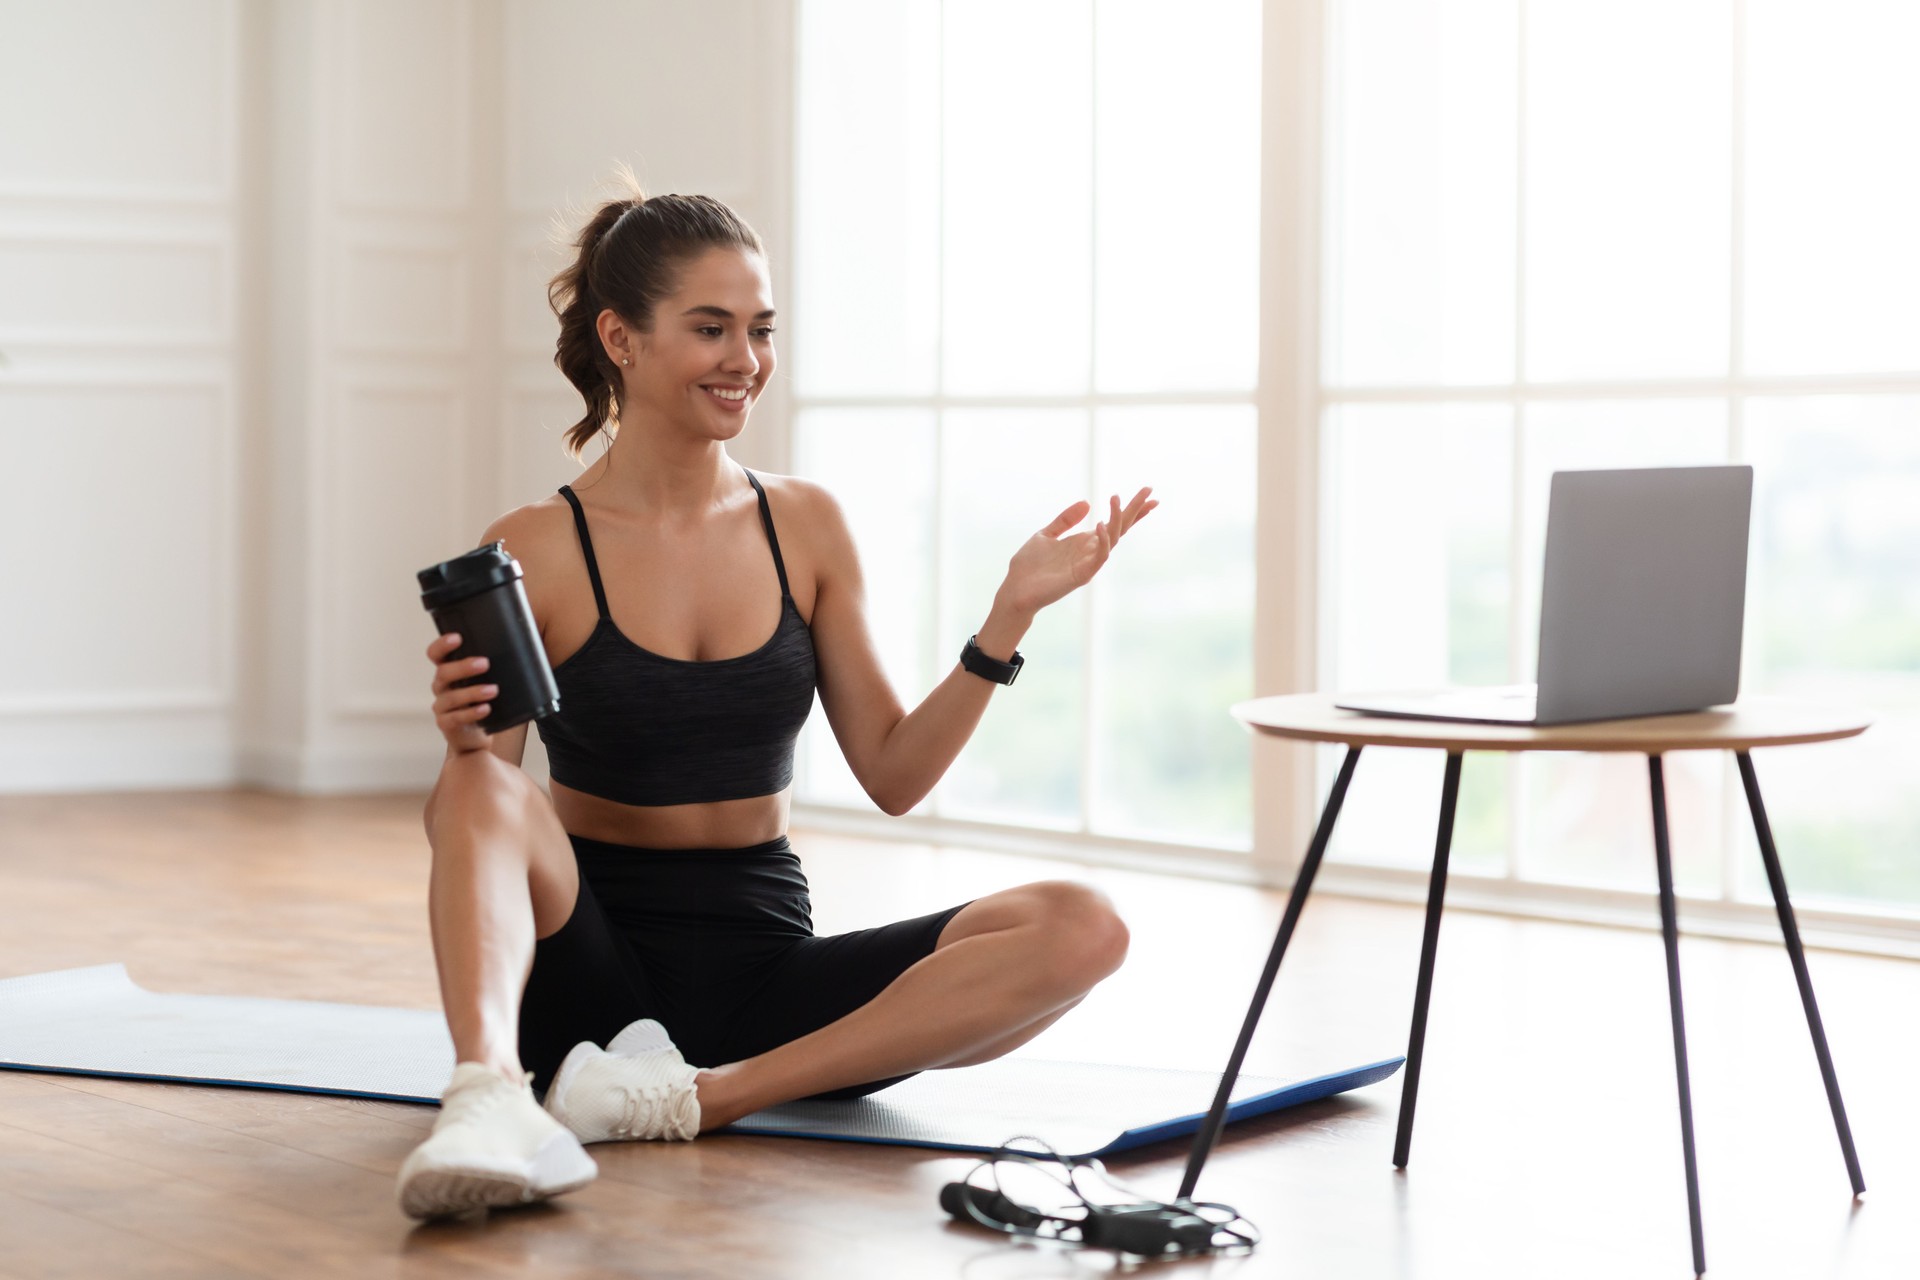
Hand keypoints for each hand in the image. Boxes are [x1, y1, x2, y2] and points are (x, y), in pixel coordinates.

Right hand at [428, 632, 496, 753]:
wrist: (476, 737)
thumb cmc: (484, 701)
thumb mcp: (486, 682)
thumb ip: (493, 667)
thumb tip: (522, 646)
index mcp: (448, 672)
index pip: (436, 654)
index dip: (442, 645)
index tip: (458, 637)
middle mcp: (441, 687)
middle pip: (443, 673)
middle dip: (463, 667)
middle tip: (485, 663)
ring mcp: (442, 706)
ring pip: (451, 697)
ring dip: (473, 692)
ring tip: (493, 690)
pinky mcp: (446, 724)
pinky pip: (455, 718)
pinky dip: (471, 713)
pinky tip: (486, 709)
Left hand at [999, 487, 1157, 616]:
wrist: (1015, 589)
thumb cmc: (1029, 566)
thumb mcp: (1046, 534)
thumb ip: (1066, 520)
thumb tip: (1088, 503)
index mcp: (1084, 542)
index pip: (1114, 523)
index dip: (1131, 510)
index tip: (1148, 494)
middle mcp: (1090, 551)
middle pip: (1120, 528)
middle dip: (1135, 510)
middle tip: (1149, 491)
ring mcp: (1088, 563)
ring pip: (1113, 539)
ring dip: (1117, 519)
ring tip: (1115, 498)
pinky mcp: (1081, 575)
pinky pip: (1099, 557)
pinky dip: (1103, 541)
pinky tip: (1102, 525)